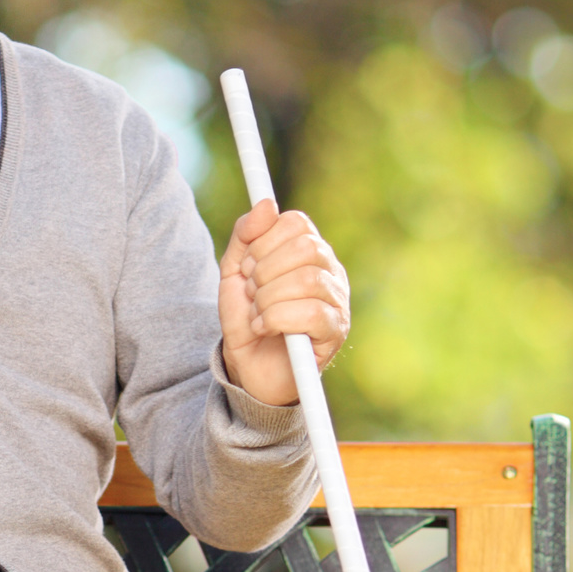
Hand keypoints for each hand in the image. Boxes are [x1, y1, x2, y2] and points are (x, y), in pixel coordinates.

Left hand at [218, 204, 347, 411]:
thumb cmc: (247, 318)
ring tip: (258, 314)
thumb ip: (245, 235)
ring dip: (268, 298)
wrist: (248, 368)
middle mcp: (330, 272)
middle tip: (252, 293)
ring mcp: (337, 302)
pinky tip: (266, 328)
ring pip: (307, 280)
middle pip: (305, 248)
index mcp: (310, 252)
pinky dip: (277, 319)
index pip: (297, 222)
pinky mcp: (335, 333)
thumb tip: (266, 203)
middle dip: (265, 271)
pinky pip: (310, 314)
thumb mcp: (235, 272)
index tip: (248, 265)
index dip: (264, 241)